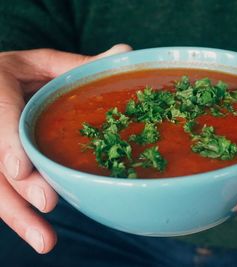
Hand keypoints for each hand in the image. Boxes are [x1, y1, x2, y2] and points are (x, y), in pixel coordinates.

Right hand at [0, 44, 131, 252]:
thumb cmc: (22, 74)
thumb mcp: (45, 64)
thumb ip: (80, 65)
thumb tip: (126, 51)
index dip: (6, 141)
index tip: (18, 169)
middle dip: (18, 185)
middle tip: (48, 203)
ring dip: (17, 215)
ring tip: (44, 241)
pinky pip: (0, 193)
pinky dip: (19, 216)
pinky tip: (40, 235)